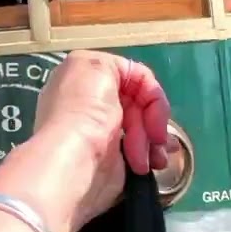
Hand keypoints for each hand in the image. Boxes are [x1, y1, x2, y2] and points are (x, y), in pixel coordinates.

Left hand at [33, 50, 171, 229]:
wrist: (73, 164)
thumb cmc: (86, 113)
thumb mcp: (99, 67)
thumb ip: (118, 66)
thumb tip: (133, 82)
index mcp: (84, 74)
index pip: (132, 75)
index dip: (150, 92)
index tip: (157, 113)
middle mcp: (91, 99)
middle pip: (139, 103)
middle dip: (152, 121)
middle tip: (157, 139)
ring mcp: (100, 129)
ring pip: (143, 126)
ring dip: (153, 140)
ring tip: (155, 161)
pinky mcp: (108, 156)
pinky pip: (140, 148)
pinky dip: (151, 153)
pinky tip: (155, 163)